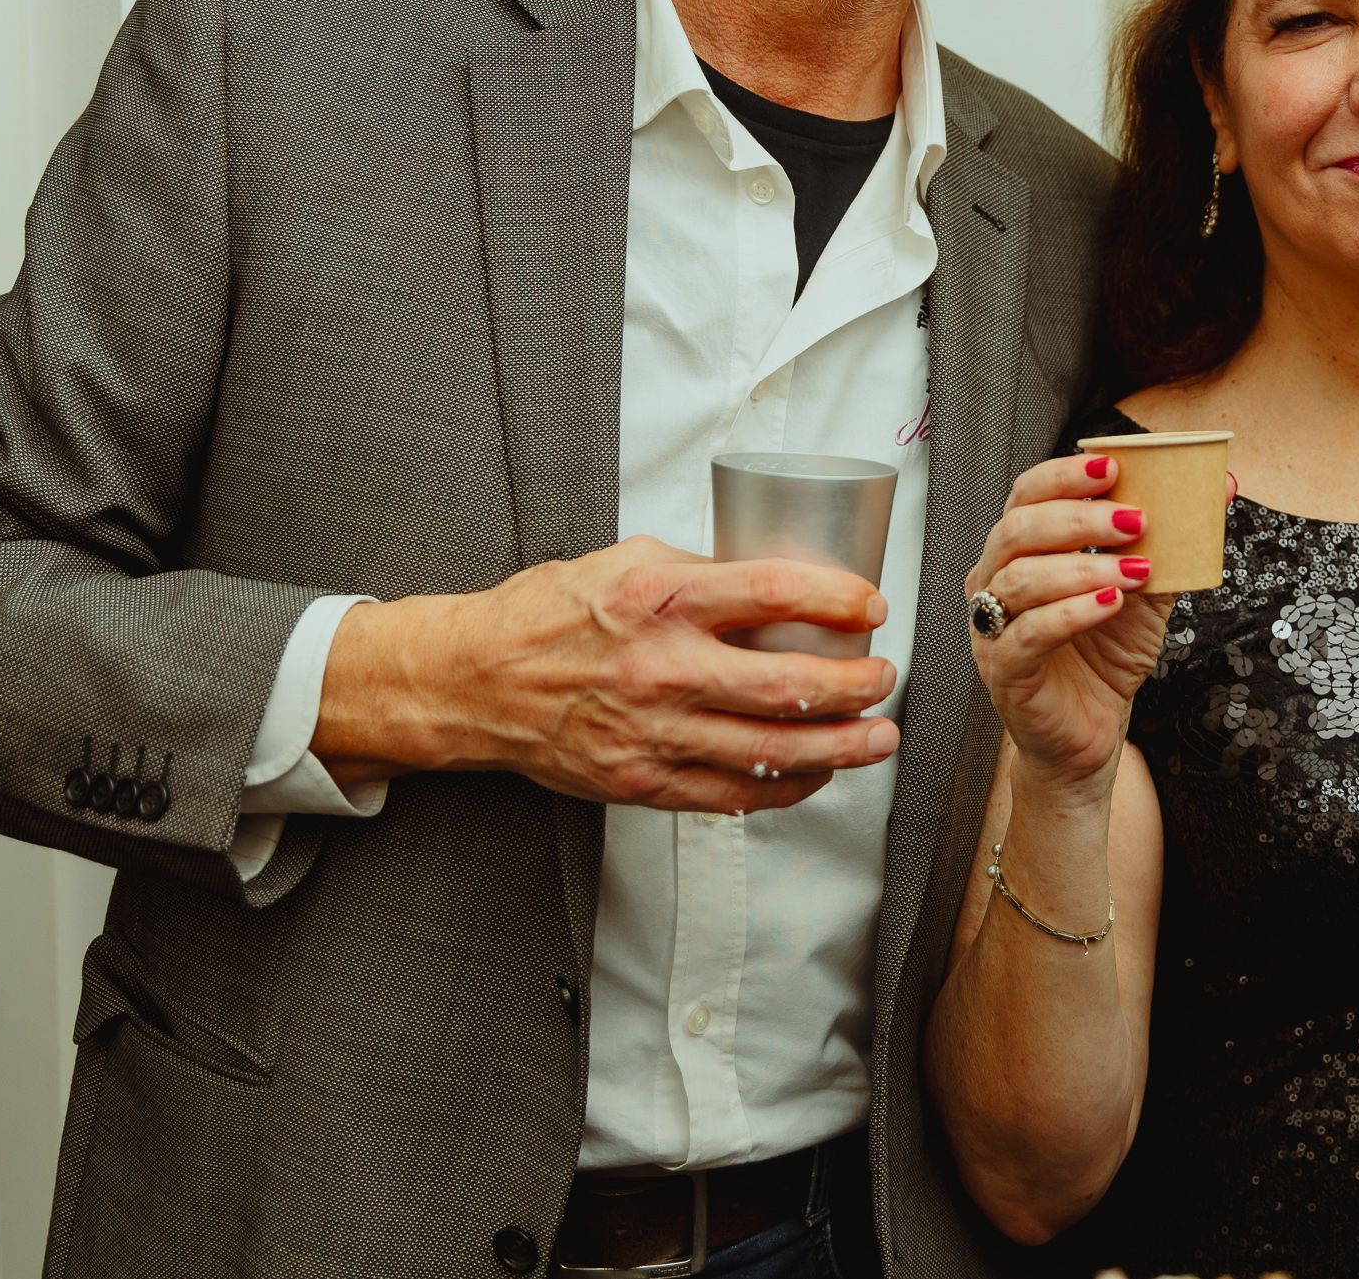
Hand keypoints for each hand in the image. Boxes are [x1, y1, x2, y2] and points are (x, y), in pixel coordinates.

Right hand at [319, 536, 900, 813]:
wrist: (475, 682)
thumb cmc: (549, 615)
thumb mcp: (626, 562)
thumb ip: (701, 574)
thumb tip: (776, 585)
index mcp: (659, 597)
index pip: (775, 592)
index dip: (839, 599)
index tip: (872, 606)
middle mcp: (662, 667)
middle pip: (788, 686)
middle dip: (857, 686)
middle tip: (884, 678)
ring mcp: (653, 732)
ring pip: (773, 753)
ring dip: (841, 748)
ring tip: (878, 737)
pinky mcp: (642, 781)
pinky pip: (733, 795)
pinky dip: (786, 788)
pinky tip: (815, 773)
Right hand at [966, 453, 1167, 799]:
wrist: (1091, 734)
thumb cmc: (1106, 657)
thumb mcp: (1146, 592)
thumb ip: (1171, 541)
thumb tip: (1218, 486)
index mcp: (1021, 551)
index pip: (1027, 495)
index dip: (1064, 476)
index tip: (1114, 466)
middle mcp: (995, 582)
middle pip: (1018, 530)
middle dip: (1079, 517)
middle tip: (1134, 519)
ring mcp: (992, 628)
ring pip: (1021, 580)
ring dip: (1084, 568)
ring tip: (1135, 571)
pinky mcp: (1004, 672)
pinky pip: (1028, 634)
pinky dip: (1072, 614)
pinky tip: (1110, 605)